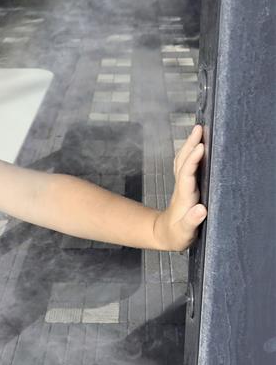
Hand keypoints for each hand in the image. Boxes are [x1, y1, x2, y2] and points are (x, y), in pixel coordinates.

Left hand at [154, 124, 207, 250]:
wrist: (163, 235)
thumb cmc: (175, 235)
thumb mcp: (183, 233)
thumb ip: (191, 222)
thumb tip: (201, 209)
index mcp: (184, 196)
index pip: (187, 174)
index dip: (193, 160)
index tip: (201, 147)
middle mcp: (182, 187)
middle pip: (183, 161)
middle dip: (191, 144)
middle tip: (200, 128)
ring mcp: (182, 185)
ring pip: (184, 160)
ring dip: (190, 145)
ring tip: (199, 130)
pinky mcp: (185, 186)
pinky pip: (187, 165)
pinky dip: (191, 153)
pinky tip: (197, 145)